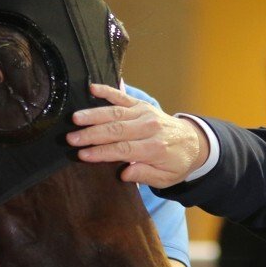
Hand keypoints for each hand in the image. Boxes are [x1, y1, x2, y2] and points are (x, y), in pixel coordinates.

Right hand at [66, 84, 209, 188]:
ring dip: (94, 115)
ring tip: (75, 118)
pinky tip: (91, 88)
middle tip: (71, 138)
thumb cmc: (176, 163)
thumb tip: (125, 172)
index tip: (82, 154)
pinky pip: (122, 96)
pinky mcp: (141, 104)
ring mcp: (145, 113)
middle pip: (116, 130)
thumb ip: (145, 175)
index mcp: (154, 148)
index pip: (123, 149)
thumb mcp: (166, 178)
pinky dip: (107, 91)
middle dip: (92, 134)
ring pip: (116, 113)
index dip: (101, 152)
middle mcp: (149, 127)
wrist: (194, 142)